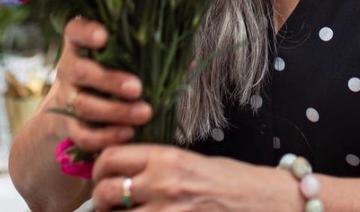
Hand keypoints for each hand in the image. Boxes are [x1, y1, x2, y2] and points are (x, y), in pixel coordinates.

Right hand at [57, 18, 153, 152]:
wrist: (85, 107)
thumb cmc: (117, 74)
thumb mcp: (129, 60)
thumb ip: (152, 57)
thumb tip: (189, 63)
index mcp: (82, 45)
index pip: (75, 30)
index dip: (86, 32)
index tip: (104, 36)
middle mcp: (69, 68)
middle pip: (80, 71)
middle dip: (109, 80)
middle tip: (138, 88)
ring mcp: (66, 97)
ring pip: (83, 105)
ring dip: (115, 111)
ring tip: (144, 114)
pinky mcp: (68, 125)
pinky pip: (81, 134)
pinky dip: (105, 136)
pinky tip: (128, 134)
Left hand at [90, 145, 300, 211]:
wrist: (260, 201)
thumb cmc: (229, 180)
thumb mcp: (190, 160)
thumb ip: (156, 164)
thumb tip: (123, 170)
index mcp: (166, 157)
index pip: (111, 158)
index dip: (99, 168)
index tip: (102, 175)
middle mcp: (162, 183)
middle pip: (107, 191)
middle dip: (101, 199)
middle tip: (107, 202)